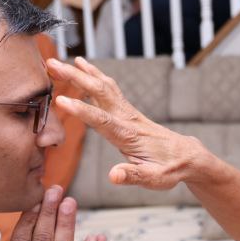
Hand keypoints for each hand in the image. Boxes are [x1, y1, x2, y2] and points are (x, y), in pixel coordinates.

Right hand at [50, 57, 208, 190]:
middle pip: (99, 92)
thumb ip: (132, 176)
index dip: (81, 111)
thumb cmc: (170, 169)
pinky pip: (109, 88)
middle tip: (51, 64)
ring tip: (61, 61)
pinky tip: (82, 68)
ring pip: (103, 86)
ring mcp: (128, 112)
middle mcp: (127, 118)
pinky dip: (94, 75)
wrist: (188, 156)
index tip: (61, 100)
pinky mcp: (127, 112)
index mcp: (129, 135)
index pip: (102, 120)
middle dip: (74, 78)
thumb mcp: (154, 179)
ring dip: (81, 72)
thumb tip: (113, 176)